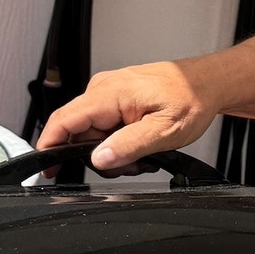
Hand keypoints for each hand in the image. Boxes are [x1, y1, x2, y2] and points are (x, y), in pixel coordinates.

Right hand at [36, 59, 217, 171]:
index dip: (49, 146)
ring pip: (94, 134)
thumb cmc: (191, 99)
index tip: (46, 169)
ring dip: (114, 151)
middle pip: (79, 133)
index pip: (64, 120)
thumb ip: (128, 145)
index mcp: (109, 94)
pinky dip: (120, 141)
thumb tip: (98, 159)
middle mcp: (103, 89)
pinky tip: (141, 144)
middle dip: (100, 157)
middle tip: (132, 165)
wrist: (208, 83)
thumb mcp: (163, 130)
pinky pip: (106, 126)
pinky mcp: (118, 99)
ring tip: (144, 153)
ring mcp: (110, 93)